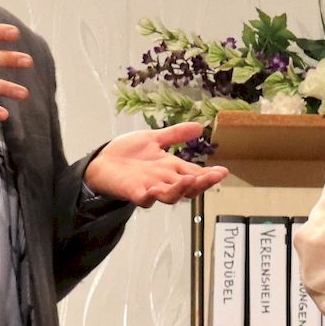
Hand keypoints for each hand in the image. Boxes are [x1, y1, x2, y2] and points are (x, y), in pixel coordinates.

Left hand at [84, 122, 229, 207]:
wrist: (101, 161)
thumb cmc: (126, 153)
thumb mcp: (154, 138)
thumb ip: (176, 134)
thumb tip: (200, 126)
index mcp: (170, 168)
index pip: (195, 172)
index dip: (209, 174)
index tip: (223, 171)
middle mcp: (164, 180)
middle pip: (188, 186)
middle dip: (202, 182)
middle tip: (215, 177)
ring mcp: (149, 188)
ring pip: (170, 195)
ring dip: (181, 189)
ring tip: (191, 180)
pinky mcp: (133, 192)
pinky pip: (144, 199)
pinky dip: (151, 196)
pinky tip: (156, 190)